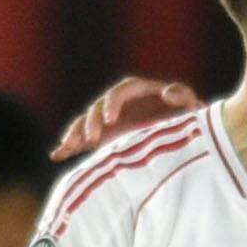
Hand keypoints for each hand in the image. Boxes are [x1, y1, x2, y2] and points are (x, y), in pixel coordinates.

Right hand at [52, 76, 201, 162]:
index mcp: (137, 91)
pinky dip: (69, 146)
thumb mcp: (189, 106)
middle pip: (98, 108)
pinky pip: (82, 140)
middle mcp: (119, 104)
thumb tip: (167, 92)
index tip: (110, 121)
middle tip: (91, 140)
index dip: (112, 103)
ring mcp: (108, 121)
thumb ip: (181, 96)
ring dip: (75, 134)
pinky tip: (57, 155)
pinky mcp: (103, 138)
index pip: (119, 92)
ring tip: (68, 147)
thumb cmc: (188, 120)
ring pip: (85, 123)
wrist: (181, 138)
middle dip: (91, 122)